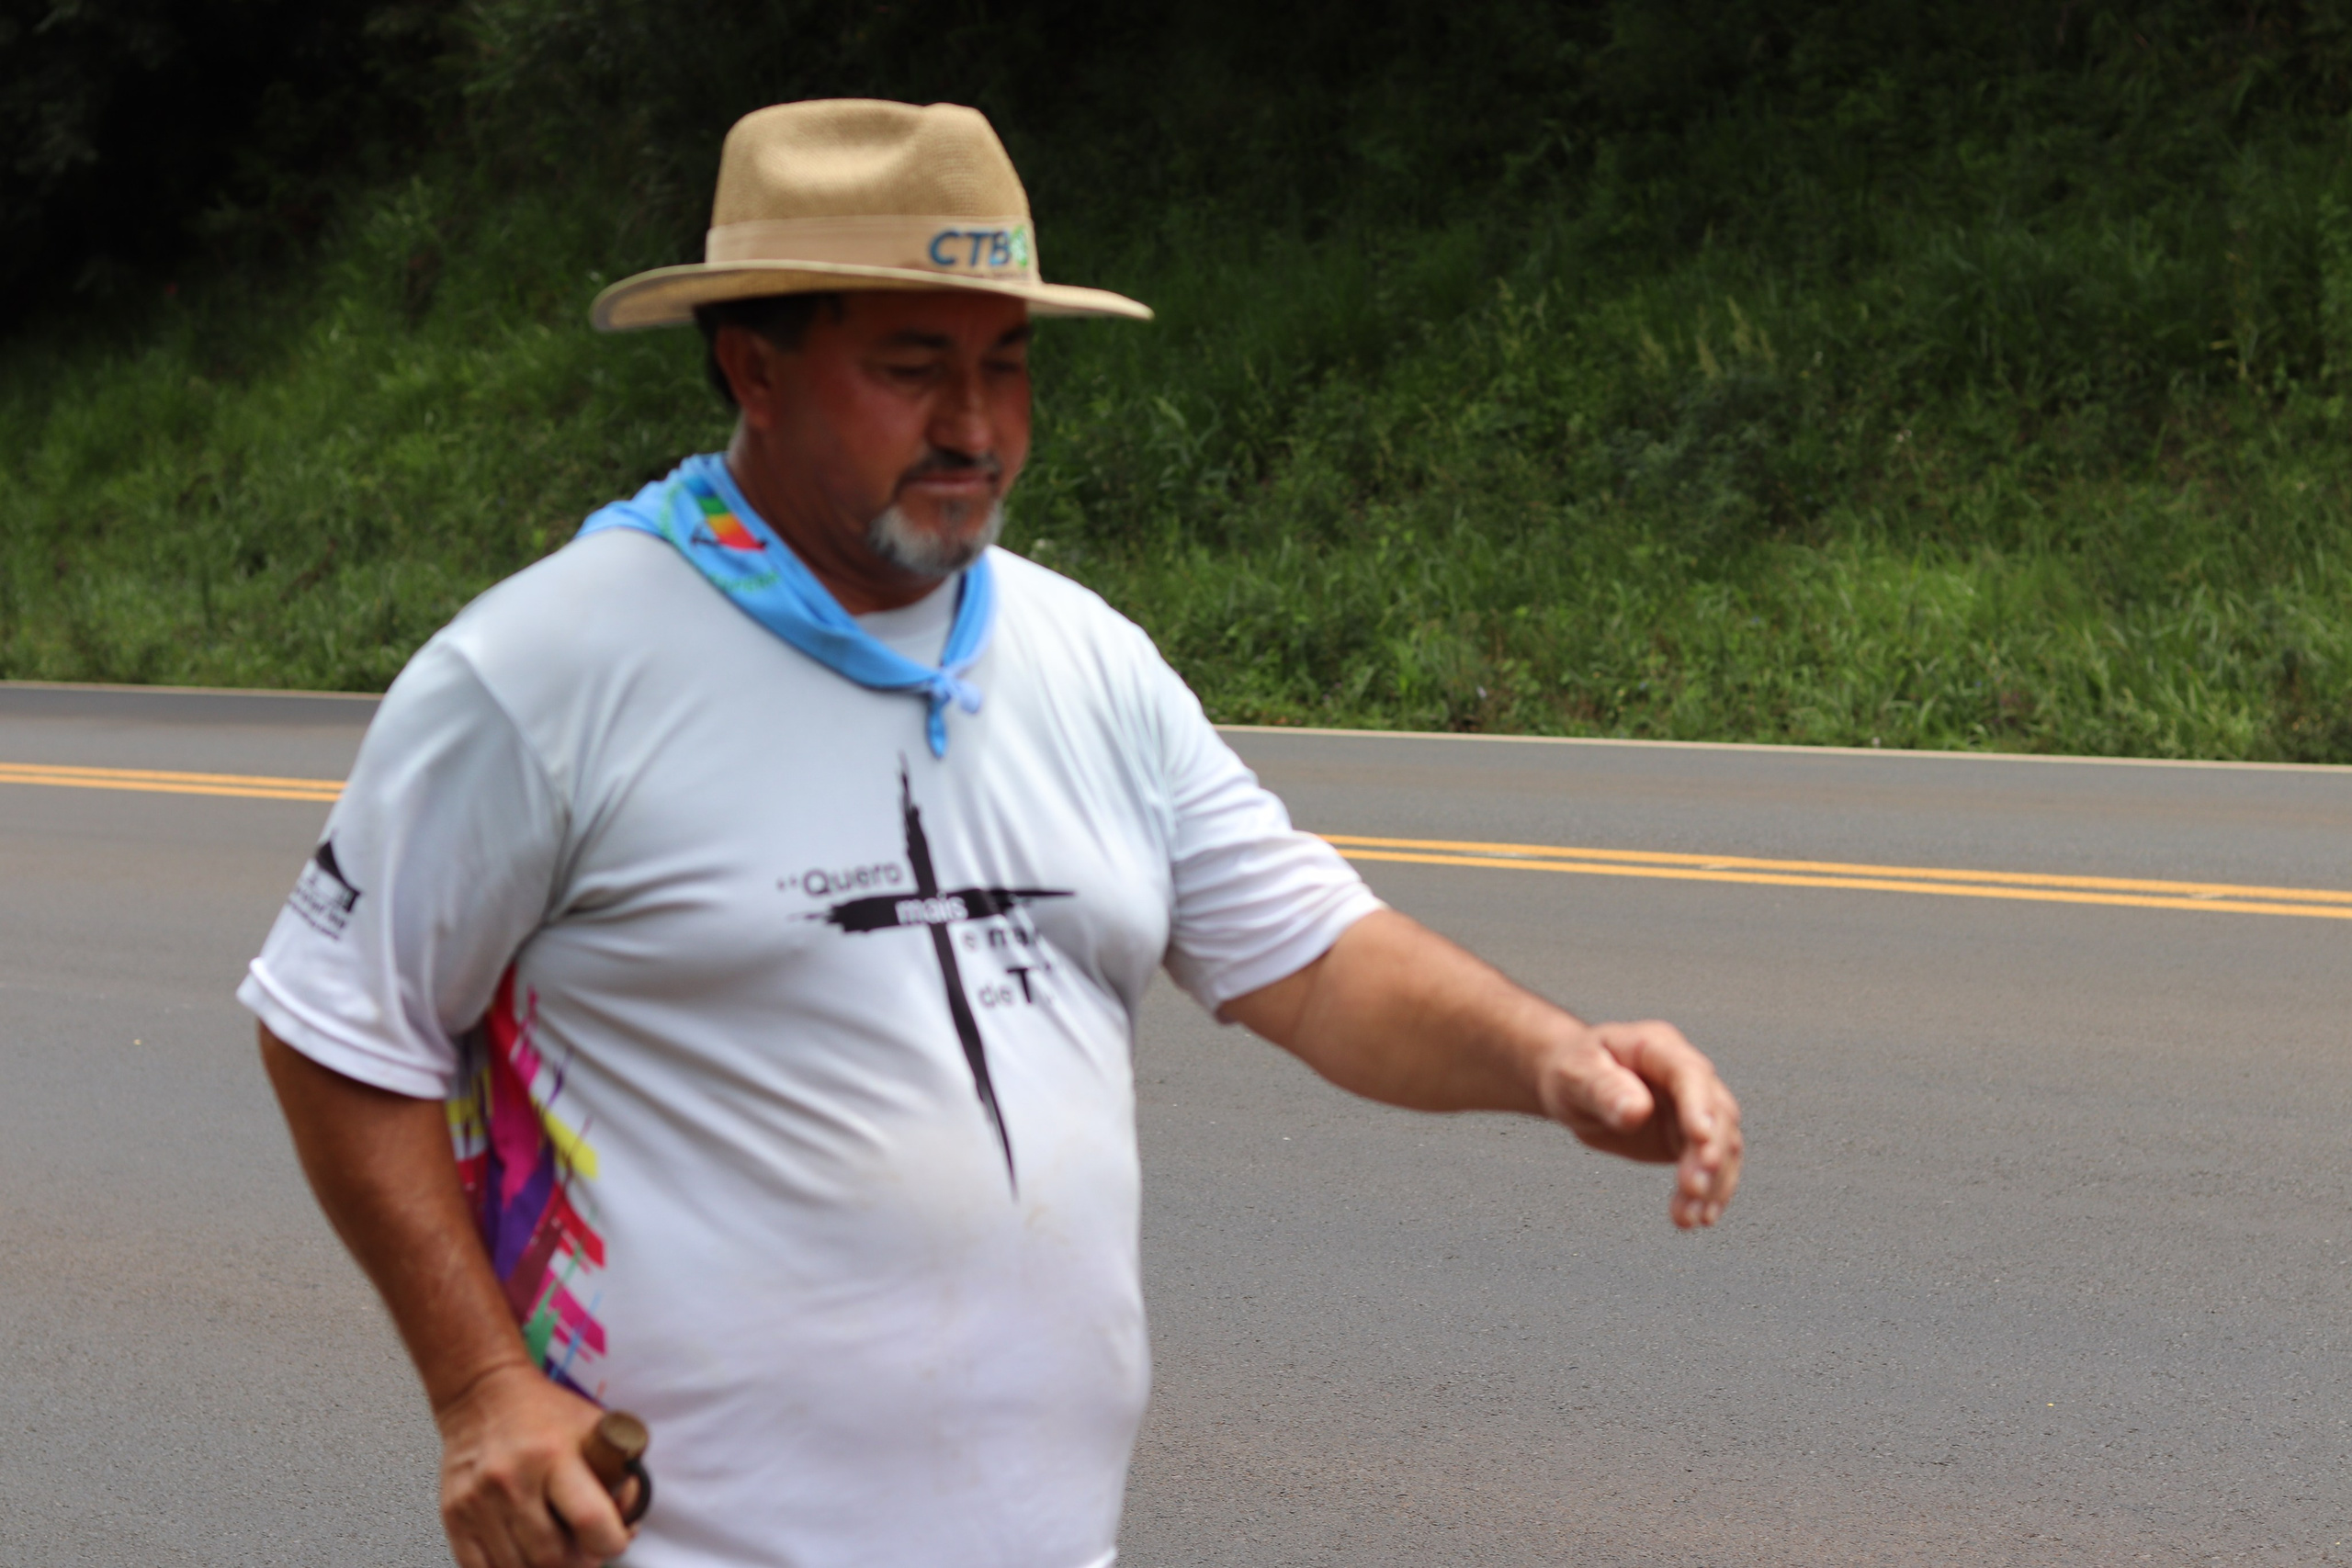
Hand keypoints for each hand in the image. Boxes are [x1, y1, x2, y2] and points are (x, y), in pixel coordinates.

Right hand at [436, 1363, 636, 1567]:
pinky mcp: (453, 1517)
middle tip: (586, 1552)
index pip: (590, 1520)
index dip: (612, 1543)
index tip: (616, 1540)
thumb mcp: (595, 1427)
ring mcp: (478, 1503)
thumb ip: (621, 1473)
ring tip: (557, 1552)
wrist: (482, 1395)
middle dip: (579, 1563)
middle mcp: (512, 1480)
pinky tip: (524, 1555)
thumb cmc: (544, 1413)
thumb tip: (628, 1523)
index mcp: (553, 1455)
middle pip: (552, 1558)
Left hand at [1534, 1019, 1742, 1228]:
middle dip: (1709, 1153)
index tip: (1701, 1138)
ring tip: (1690, 1216)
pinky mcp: (1689, 1137)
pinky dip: (1708, 1192)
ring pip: (1723, 1144)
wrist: (1573, 1086)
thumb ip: (1603, 1090)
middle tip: (1692, 1188)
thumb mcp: (1575, 1075)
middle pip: (1716, 1112)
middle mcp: (1685, 1075)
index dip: (1698, 1105)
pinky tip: (1697, 1216)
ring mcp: (1692, 1107)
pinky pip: (1711, 1166)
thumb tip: (1636, 1111)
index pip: (1688, 1074)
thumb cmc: (1572, 1071)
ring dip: (1712, 1182)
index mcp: (1656, 1048)